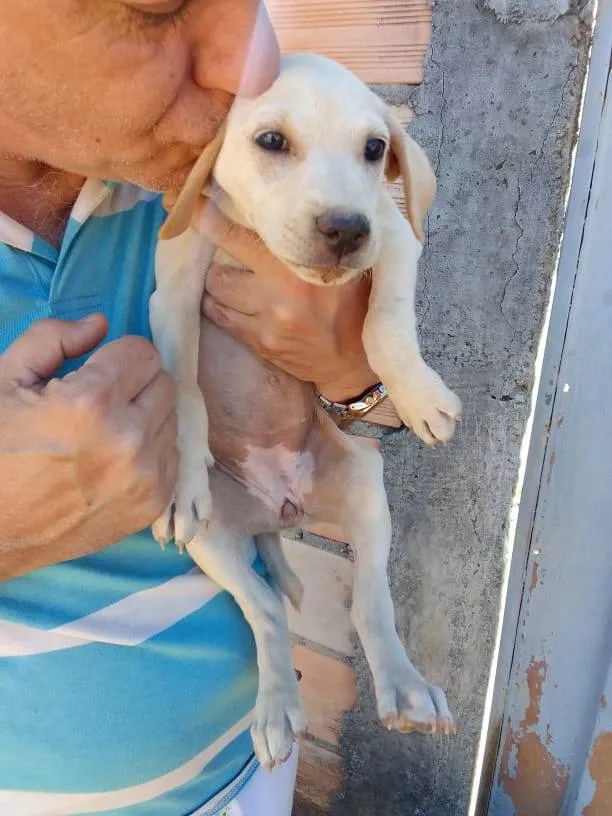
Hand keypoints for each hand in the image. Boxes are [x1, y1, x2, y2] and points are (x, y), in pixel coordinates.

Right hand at [0, 316, 176, 579]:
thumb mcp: (5, 379)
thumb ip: (53, 338)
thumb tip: (100, 324)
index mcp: (91, 402)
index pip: (144, 353)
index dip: (117, 356)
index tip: (95, 370)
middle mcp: (128, 439)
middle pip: (164, 384)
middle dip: (134, 384)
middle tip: (98, 403)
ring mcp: (145, 477)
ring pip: (171, 420)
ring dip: (144, 418)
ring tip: (103, 434)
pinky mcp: (152, 505)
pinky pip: (172, 457)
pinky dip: (149, 453)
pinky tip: (114, 461)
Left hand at [194, 200, 377, 401]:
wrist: (356, 360)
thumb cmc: (355, 304)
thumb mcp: (346, 266)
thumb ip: (319, 242)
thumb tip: (292, 208)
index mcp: (299, 269)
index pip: (241, 239)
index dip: (210, 222)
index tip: (192, 205)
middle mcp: (278, 296)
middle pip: (218, 272)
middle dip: (215, 260)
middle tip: (219, 252)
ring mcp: (266, 324)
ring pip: (217, 295)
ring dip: (217, 284)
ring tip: (227, 279)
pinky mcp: (261, 344)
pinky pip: (222, 320)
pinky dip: (219, 307)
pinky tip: (228, 301)